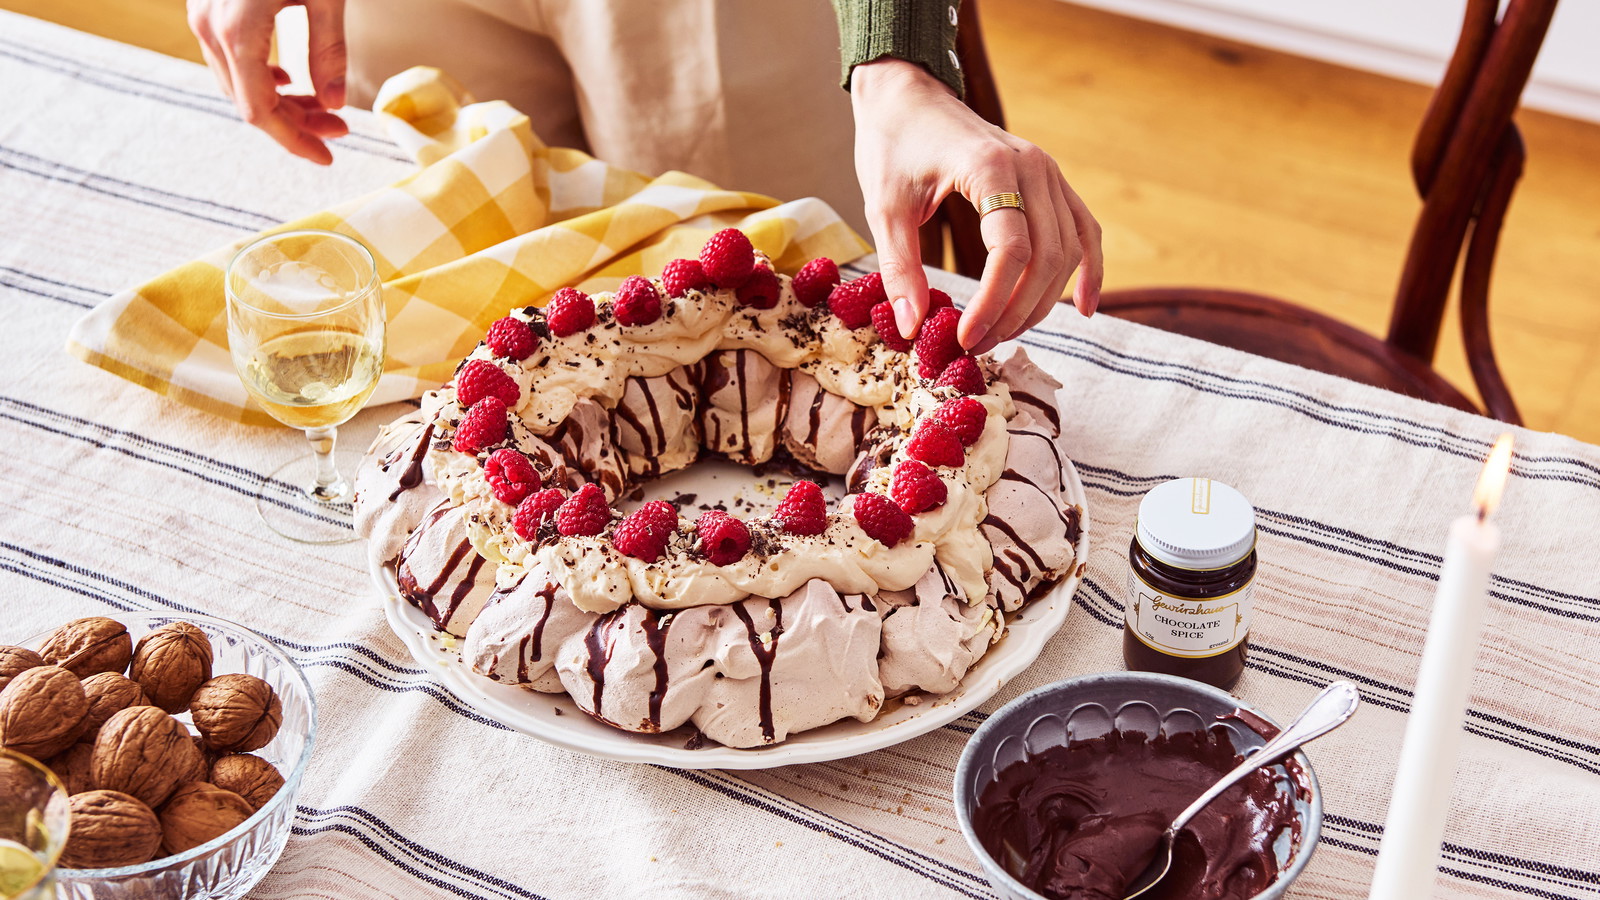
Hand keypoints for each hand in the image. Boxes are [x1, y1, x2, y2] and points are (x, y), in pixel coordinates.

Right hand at [187, 0, 350, 163]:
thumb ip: (329, 48)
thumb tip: (335, 103)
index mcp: (237, 29)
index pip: (260, 110)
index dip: (294, 141)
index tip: (326, 156)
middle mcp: (210, 26)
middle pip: (249, 100)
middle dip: (296, 123)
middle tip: (338, 128)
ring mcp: (202, 15)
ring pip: (237, 82)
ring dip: (279, 101)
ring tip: (321, 105)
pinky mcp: (205, 5)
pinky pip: (227, 57)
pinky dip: (259, 77)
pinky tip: (288, 79)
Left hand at [849, 59, 1101, 352]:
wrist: (907, 96)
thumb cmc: (893, 146)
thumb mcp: (884, 209)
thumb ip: (900, 268)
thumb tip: (913, 328)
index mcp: (990, 168)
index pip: (1011, 251)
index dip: (992, 303)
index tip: (965, 337)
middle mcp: (1032, 167)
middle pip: (1045, 258)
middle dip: (1015, 312)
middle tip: (978, 344)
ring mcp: (1048, 172)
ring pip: (1067, 251)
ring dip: (1042, 301)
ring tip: (1003, 333)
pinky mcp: (1051, 181)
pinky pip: (1083, 229)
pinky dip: (1088, 269)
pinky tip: (1084, 307)